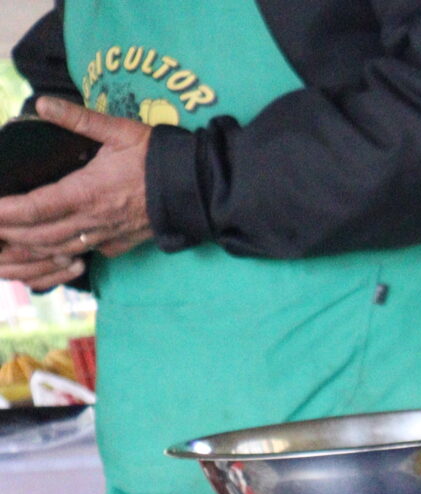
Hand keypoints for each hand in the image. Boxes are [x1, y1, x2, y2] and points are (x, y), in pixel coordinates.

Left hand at [0, 98, 153, 287]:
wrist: (198, 188)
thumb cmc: (158, 158)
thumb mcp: (119, 130)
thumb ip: (78, 118)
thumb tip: (43, 104)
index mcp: (88, 192)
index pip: (37, 207)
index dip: (7, 212)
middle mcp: (94, 220)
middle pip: (41, 235)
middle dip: (10, 234)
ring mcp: (107, 235)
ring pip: (59, 251)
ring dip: (30, 251)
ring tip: (8, 246)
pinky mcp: (120, 243)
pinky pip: (83, 256)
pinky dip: (59, 259)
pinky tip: (48, 255)